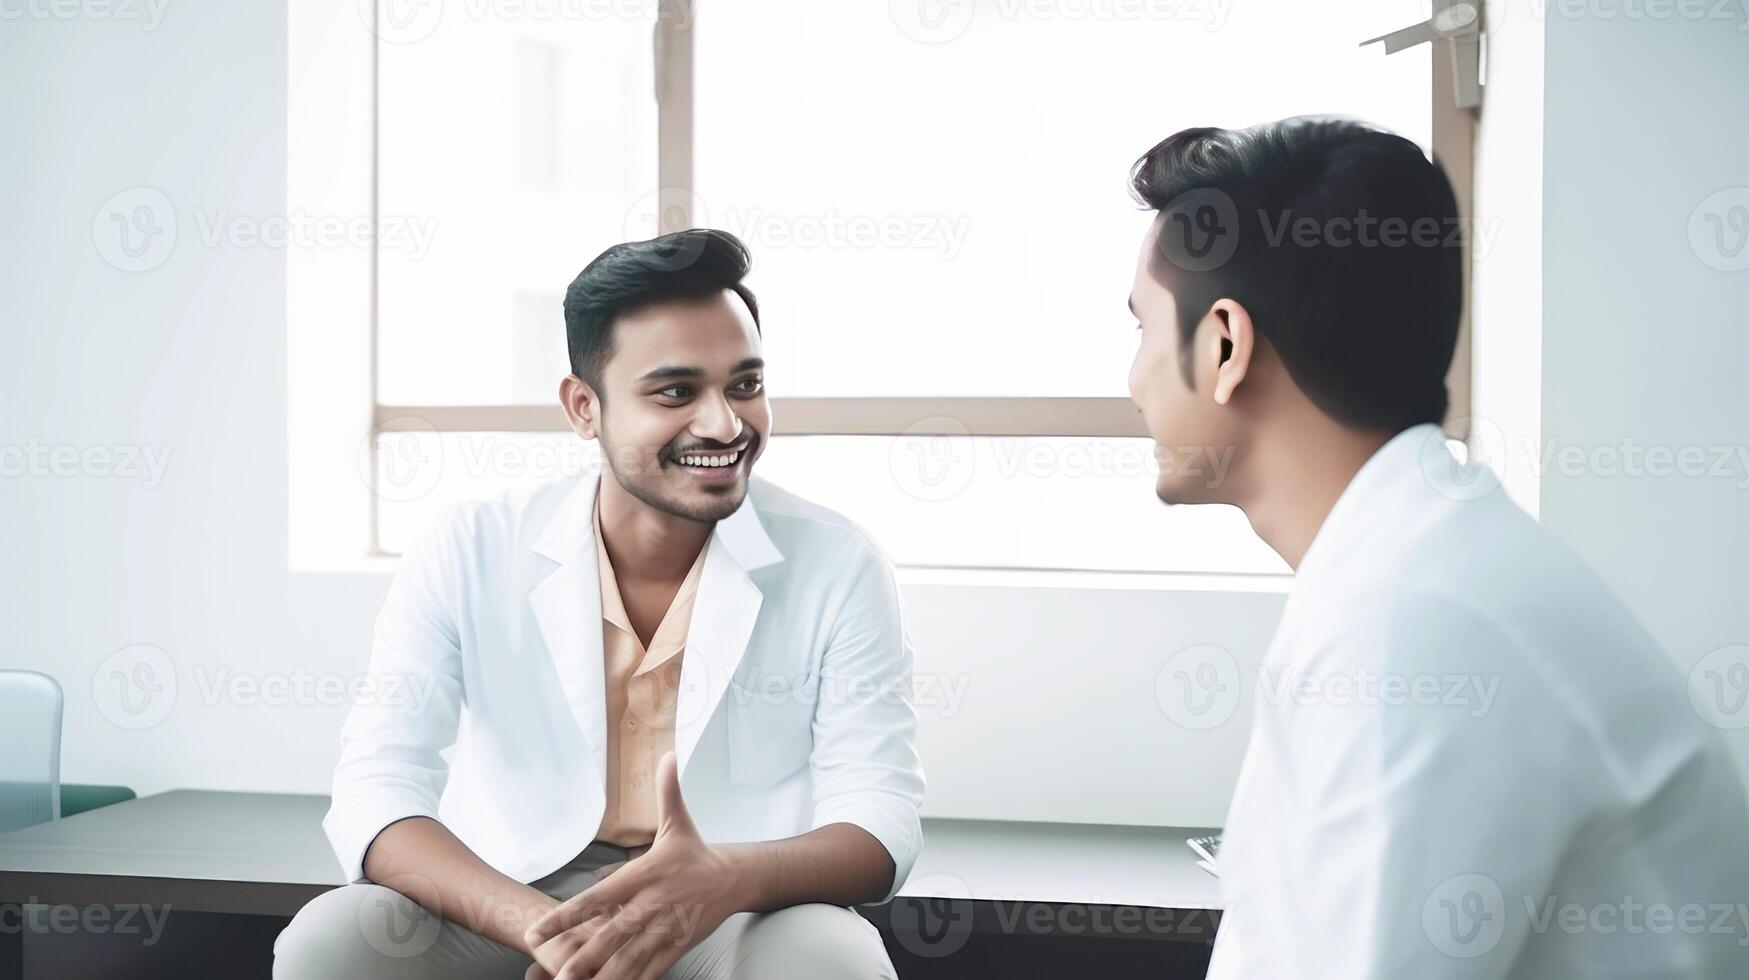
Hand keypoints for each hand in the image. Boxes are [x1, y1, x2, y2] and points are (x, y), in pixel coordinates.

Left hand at [523, 752, 748, 979]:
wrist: (736, 879)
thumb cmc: (696, 853)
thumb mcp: (679, 822)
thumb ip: (667, 791)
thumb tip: (668, 754)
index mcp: (642, 875)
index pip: (596, 898)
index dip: (565, 916)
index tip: (536, 930)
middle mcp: (651, 903)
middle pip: (611, 934)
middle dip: (583, 956)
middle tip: (557, 974)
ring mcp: (666, 927)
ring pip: (630, 957)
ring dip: (605, 975)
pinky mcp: (680, 944)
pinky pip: (653, 968)